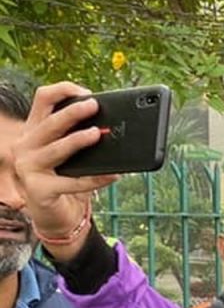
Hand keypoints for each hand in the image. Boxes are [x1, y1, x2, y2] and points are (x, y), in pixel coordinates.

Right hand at [12, 81, 118, 257]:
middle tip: (95, 106)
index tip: (88, 93)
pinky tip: (114, 175)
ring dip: (79, 140)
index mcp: (33, 131)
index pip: (43, 99)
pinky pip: (74, 182)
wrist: (55, 215)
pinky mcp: (39, 189)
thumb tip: (108, 127)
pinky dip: (96, 179)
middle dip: (73, 112)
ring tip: (98, 134)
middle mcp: (25, 145)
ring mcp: (28, 167)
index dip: (64, 92)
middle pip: (50, 123)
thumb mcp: (70, 155)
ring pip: (58, 149)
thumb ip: (79, 138)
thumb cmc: (65, 179)